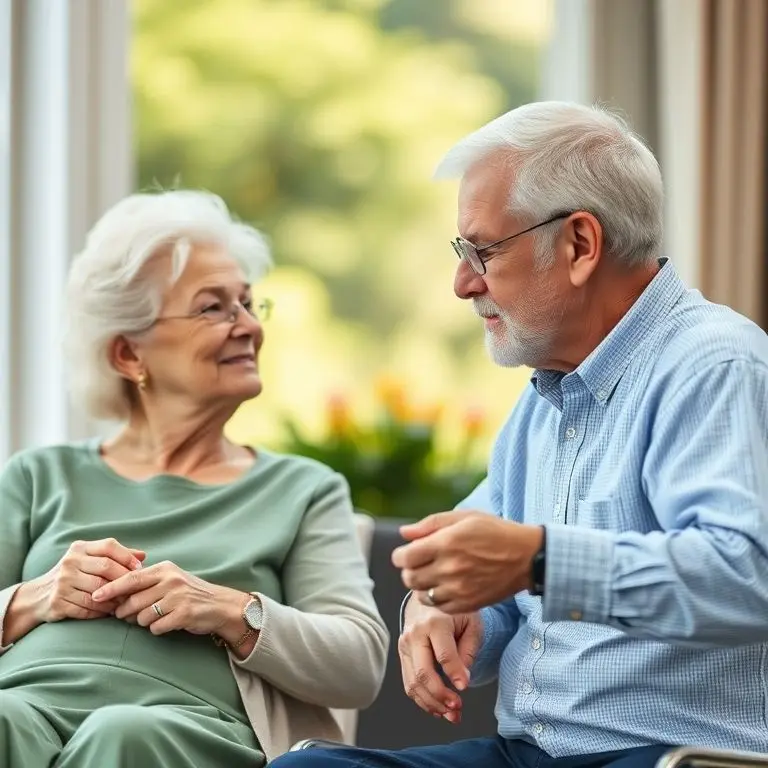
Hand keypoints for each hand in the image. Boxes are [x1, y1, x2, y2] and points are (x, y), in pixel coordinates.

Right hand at [24, 538, 144, 622]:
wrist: (38, 596)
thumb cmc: (73, 575)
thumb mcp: (89, 560)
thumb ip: (115, 556)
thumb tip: (142, 556)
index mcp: (79, 548)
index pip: (108, 546)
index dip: (127, 556)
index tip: (139, 568)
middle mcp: (70, 562)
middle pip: (106, 567)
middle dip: (124, 579)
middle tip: (134, 589)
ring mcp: (62, 582)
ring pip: (99, 590)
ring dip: (115, 598)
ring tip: (124, 602)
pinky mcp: (58, 602)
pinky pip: (87, 608)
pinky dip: (102, 611)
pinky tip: (109, 612)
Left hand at [93, 560, 246, 637]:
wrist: (220, 605)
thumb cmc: (190, 593)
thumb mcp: (170, 579)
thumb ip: (147, 581)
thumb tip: (115, 593)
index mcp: (165, 569)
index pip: (131, 577)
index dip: (111, 587)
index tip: (95, 595)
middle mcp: (171, 580)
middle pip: (133, 600)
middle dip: (126, 612)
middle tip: (127, 615)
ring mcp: (178, 597)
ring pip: (142, 616)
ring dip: (142, 622)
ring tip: (153, 618)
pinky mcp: (184, 614)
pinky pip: (156, 627)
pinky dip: (157, 629)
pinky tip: (166, 624)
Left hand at [392, 511, 542, 614]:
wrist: (526, 557)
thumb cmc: (494, 532)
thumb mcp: (464, 517)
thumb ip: (430, 524)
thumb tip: (404, 534)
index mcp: (445, 543)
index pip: (405, 557)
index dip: (400, 556)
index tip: (405, 553)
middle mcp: (449, 568)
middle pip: (409, 578)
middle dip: (409, 570)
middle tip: (419, 564)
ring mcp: (458, 589)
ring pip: (421, 594)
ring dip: (421, 585)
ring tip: (433, 575)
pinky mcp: (467, 604)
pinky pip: (439, 607)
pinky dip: (436, 598)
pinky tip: (445, 587)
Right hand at [399, 595, 482, 722]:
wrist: (428, 594)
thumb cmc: (454, 610)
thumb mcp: (471, 622)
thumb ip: (468, 650)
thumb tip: (461, 680)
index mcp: (435, 622)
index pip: (444, 655)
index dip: (455, 674)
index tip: (465, 688)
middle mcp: (415, 633)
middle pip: (423, 673)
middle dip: (441, 696)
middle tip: (457, 708)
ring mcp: (405, 644)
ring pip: (413, 683)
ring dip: (432, 704)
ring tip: (451, 714)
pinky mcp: (402, 653)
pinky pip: (409, 682)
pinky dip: (423, 700)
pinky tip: (438, 708)